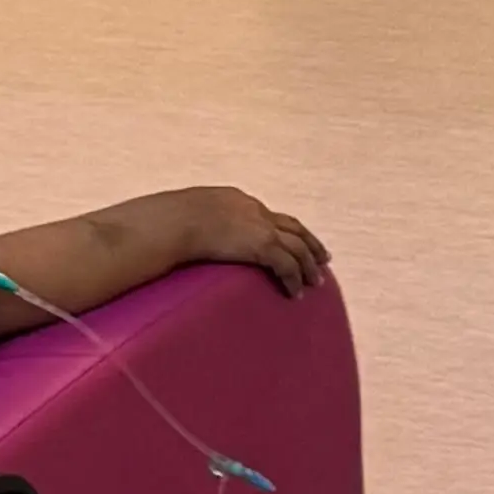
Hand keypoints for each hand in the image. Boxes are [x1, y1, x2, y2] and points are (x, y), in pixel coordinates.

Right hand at [170, 186, 329, 296]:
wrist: (173, 221)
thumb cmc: (170, 220)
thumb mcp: (191, 215)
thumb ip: (204, 223)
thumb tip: (195, 236)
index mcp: (237, 200)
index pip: (271, 215)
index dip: (287, 229)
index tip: (297, 240)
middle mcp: (255, 210)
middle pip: (294, 228)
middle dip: (311, 244)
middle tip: (323, 260)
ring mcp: (261, 226)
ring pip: (298, 248)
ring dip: (309, 267)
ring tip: (316, 283)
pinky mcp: (264, 244)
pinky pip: (289, 266)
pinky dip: (295, 281)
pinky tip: (296, 294)